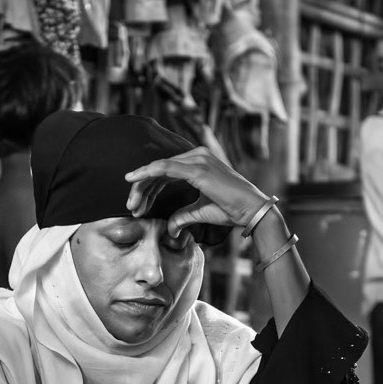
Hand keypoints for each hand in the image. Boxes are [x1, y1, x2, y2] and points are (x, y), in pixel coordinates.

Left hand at [124, 147, 273, 237]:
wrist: (252, 211)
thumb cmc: (231, 209)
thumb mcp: (200, 211)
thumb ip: (182, 215)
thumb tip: (170, 228)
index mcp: (198, 162)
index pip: (165, 172)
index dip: (149, 188)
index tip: (137, 205)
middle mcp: (197, 156)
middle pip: (159, 170)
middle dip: (142, 189)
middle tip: (130, 207)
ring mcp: (198, 159)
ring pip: (159, 169)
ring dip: (142, 187)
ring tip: (132, 205)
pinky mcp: (197, 169)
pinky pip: (165, 168)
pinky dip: (147, 173)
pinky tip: (134, 181)